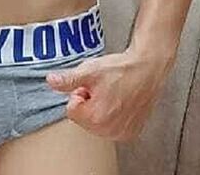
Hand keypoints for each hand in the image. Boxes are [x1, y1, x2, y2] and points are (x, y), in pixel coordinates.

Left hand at [44, 47, 171, 140]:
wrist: (148, 68)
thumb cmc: (122, 69)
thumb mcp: (90, 71)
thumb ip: (68, 79)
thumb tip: (51, 81)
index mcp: (96, 117)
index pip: (71, 110)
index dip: (80, 94)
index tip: (93, 86)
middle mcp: (109, 130)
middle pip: (83, 119)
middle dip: (89, 103)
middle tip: (104, 89)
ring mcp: (121, 133)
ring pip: (96, 124)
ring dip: (100, 110)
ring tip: (113, 94)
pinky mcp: (131, 133)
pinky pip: (111, 127)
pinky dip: (113, 116)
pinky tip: (121, 102)